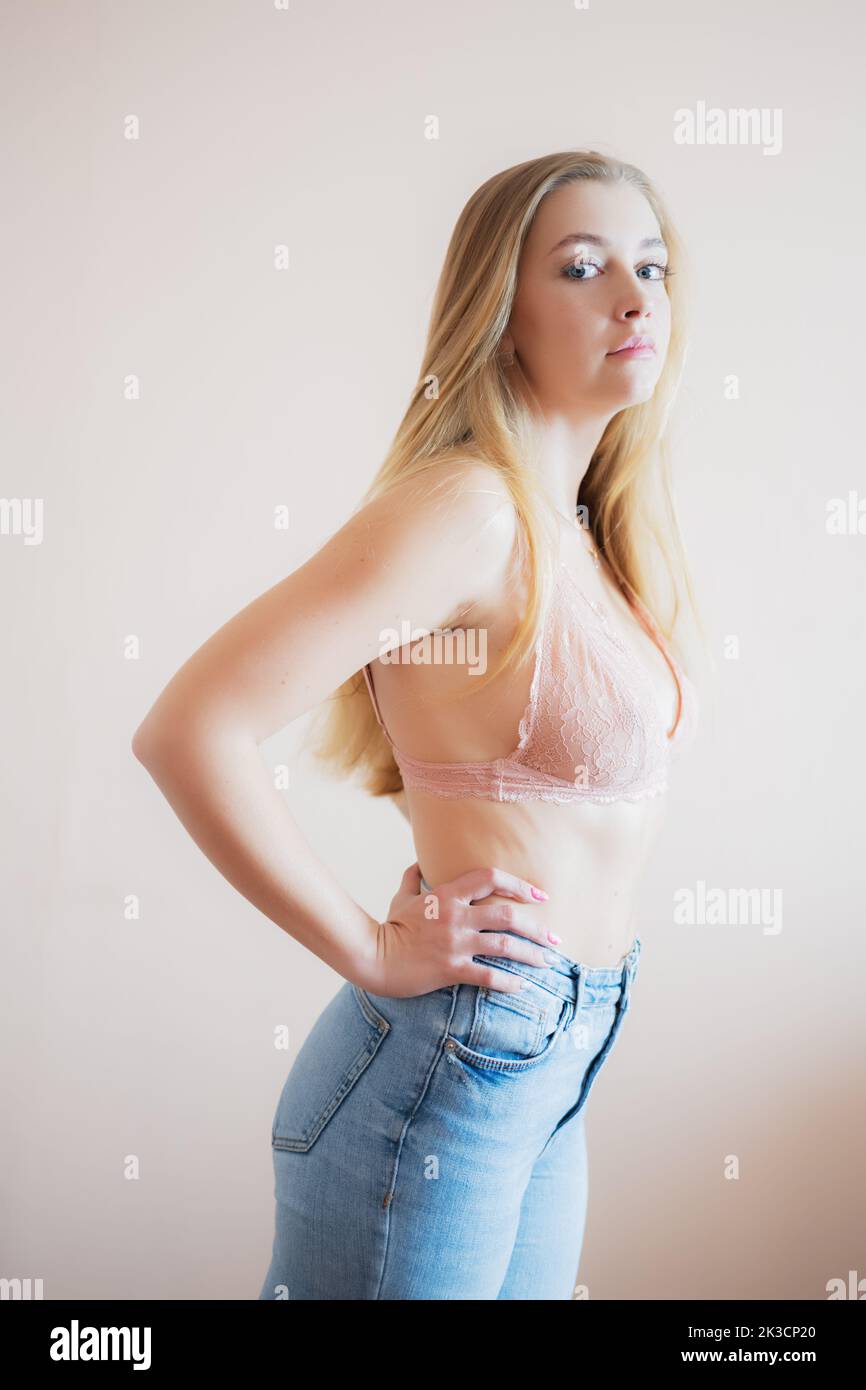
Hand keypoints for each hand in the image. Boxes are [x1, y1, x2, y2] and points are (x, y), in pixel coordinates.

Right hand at [359, 861, 557, 998]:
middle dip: (537, 927)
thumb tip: (419, 862)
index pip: (491, 878)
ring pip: (505, 945)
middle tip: (555, 938)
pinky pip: (488, 976)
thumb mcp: (401, 897)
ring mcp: (455, 943)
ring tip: (547, 962)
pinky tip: (521, 986)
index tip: (539, 896)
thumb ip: (413, 877)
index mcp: (448, 894)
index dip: (519, 884)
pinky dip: (509, 982)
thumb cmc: (389, 927)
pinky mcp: (451, 969)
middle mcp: (456, 916)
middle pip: (508, 915)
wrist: (372, 957)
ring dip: (532, 954)